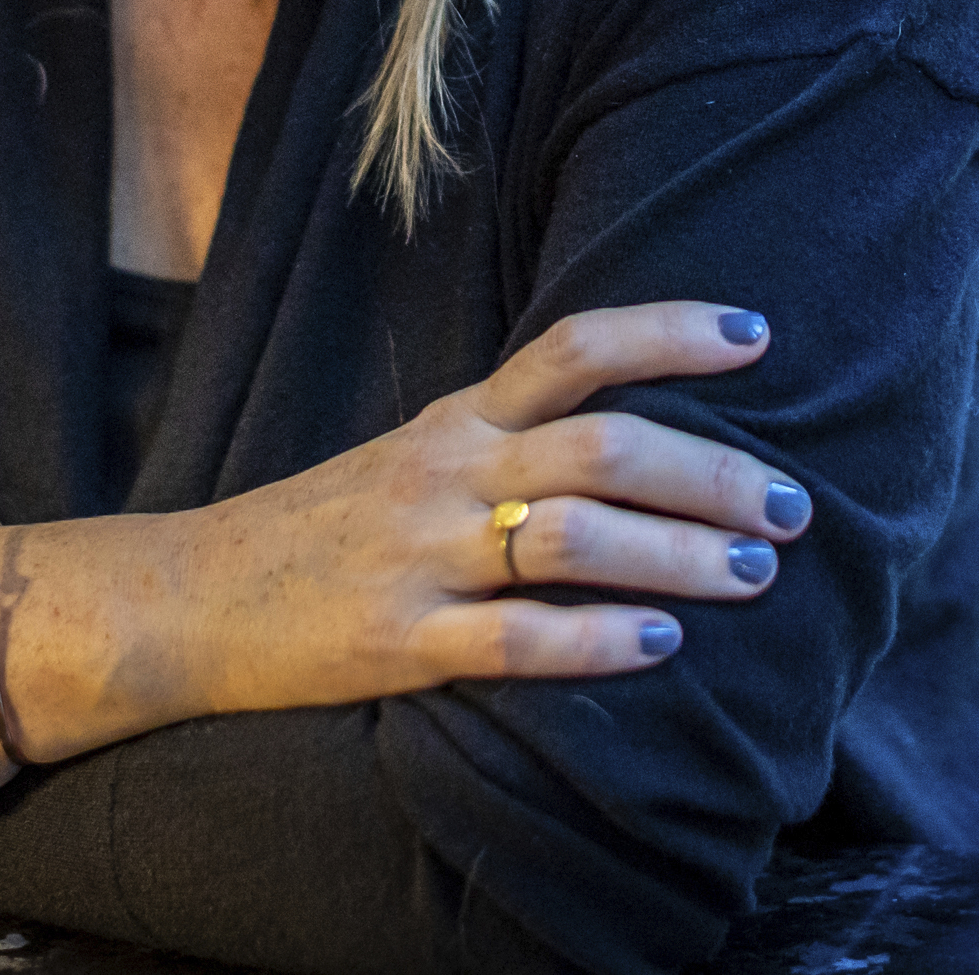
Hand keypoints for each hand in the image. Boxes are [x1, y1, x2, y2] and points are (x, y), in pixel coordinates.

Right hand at [191, 299, 810, 704]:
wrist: (189, 596)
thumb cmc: (331, 525)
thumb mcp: (419, 452)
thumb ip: (514, 435)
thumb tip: (648, 423)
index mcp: (458, 419)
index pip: (576, 347)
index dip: (670, 332)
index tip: (758, 337)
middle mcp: (446, 471)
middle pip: (601, 446)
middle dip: (710, 471)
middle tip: (790, 504)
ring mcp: (421, 556)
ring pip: (571, 537)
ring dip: (676, 554)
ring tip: (753, 573)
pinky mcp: (397, 642)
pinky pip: (512, 639)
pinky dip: (594, 641)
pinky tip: (660, 647)